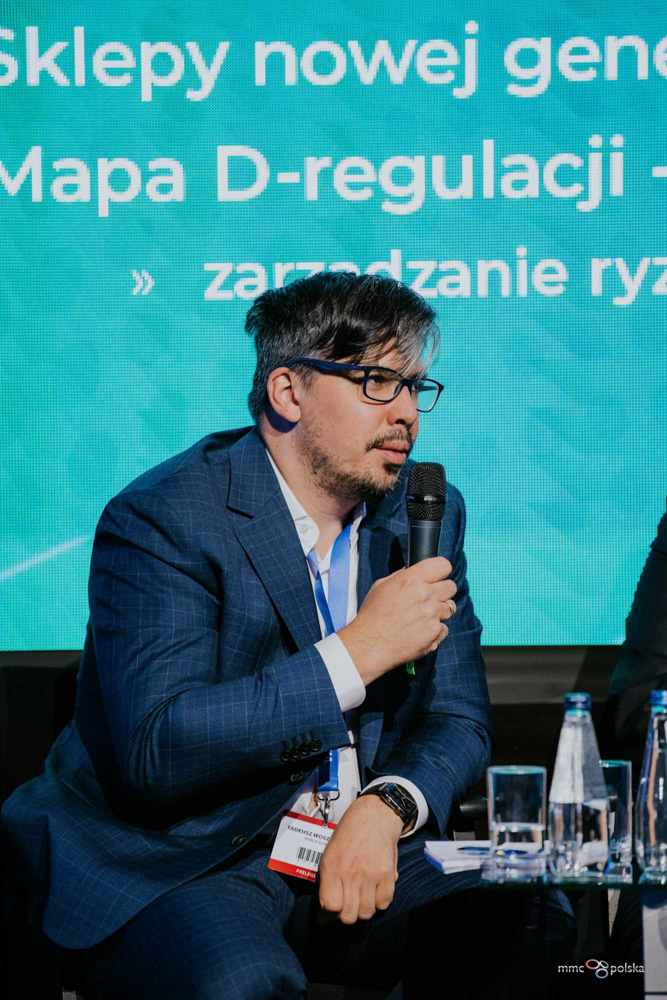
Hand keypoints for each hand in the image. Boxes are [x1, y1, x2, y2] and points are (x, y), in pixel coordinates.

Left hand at [316, 794, 402, 925]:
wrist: (374, 816)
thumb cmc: (349, 834)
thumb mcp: (329, 853)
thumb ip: (327, 881)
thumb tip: (326, 910)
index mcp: (332, 868)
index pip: (329, 906)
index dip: (327, 916)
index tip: (327, 916)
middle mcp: (351, 873)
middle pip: (348, 915)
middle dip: (345, 916)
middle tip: (345, 909)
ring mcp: (371, 875)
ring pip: (366, 913)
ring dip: (362, 911)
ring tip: (360, 901)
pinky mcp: (388, 874)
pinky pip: (384, 903)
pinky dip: (379, 903)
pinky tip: (374, 893)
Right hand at [338, 557, 456, 685]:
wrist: (369, 644)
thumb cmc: (372, 616)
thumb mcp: (380, 587)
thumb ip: (400, 576)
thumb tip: (412, 571)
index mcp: (411, 580)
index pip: (443, 565)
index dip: (441, 571)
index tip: (437, 577)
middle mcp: (425, 595)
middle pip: (451, 586)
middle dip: (443, 592)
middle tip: (431, 599)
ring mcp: (432, 615)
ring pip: (450, 608)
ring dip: (440, 612)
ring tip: (423, 618)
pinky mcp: (435, 633)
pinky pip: (444, 628)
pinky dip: (435, 631)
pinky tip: (420, 632)